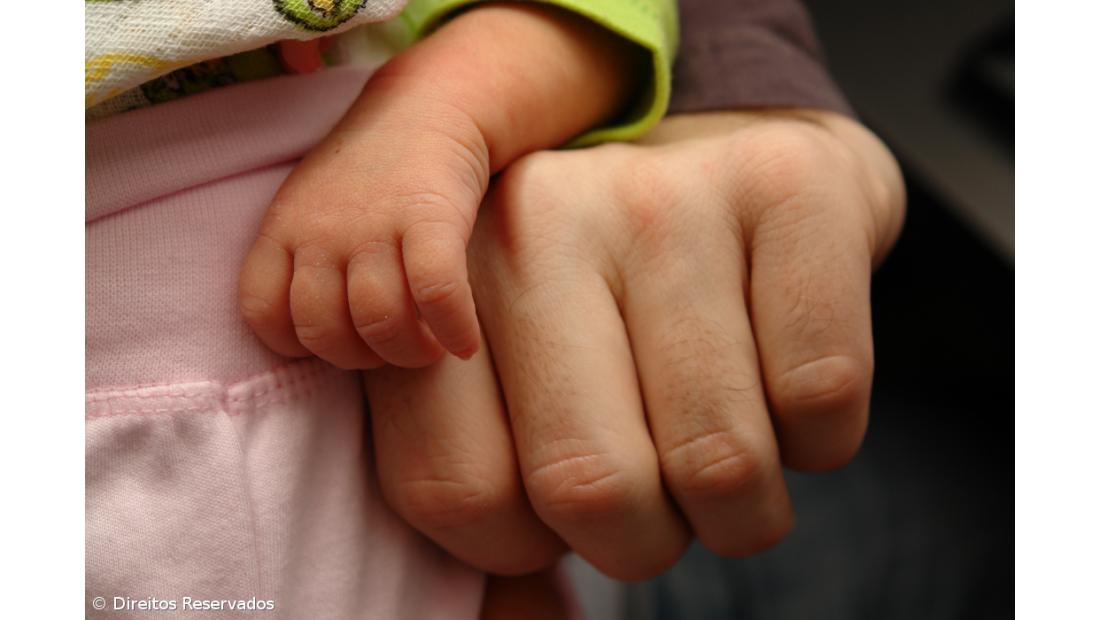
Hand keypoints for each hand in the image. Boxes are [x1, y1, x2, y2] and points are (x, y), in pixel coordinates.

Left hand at [237, 3, 643, 368]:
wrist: (430, 106)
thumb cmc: (373, 173)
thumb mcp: (312, 207)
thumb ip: (302, 263)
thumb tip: (320, 340)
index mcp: (282, 228)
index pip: (263, 313)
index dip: (300, 345)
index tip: (339, 340)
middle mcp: (320, 229)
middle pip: (325, 332)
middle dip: (363, 359)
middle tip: (392, 348)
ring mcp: (374, 224)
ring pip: (379, 322)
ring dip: (408, 353)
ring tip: (429, 347)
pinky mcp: (430, 218)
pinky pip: (436, 295)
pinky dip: (453, 330)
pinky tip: (464, 343)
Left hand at [364, 109, 904, 577]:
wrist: (727, 154)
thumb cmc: (612, 296)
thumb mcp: (514, 366)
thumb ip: (482, 482)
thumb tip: (521, 618)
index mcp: (448, 280)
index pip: (458, 493)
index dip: (525, 545)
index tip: (561, 507)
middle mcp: (544, 217)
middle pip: (590, 487)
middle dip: (643, 541)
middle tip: (663, 500)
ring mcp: (669, 194)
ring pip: (721, 460)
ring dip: (740, 506)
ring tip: (729, 448)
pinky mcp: (790, 188)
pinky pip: (819, 398)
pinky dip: (817, 441)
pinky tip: (786, 387)